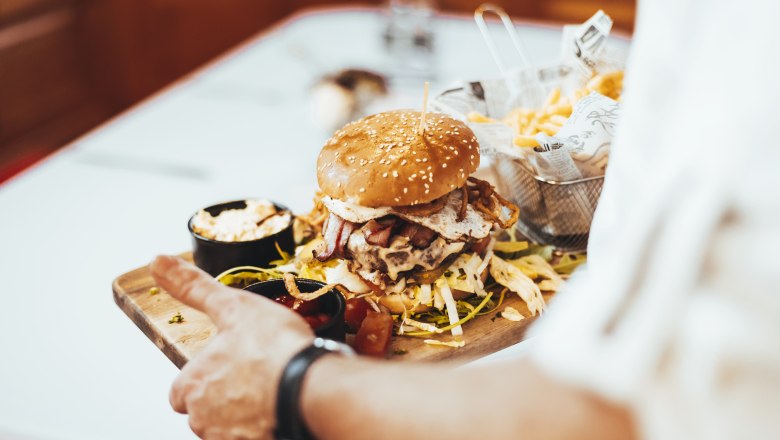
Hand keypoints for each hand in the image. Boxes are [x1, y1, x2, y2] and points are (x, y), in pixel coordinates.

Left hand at [150, 255, 313, 438]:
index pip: (181, 390)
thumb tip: (158, 261)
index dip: (205, 376)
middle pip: (205, 411)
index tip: (229, 365)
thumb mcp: (232, 306)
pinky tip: (281, 408)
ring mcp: (227, 437)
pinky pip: (252, 436)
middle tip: (257, 377)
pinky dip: (263, 426)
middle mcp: (202, 417)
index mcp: (191, 383)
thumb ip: (193, 287)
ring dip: (245, 413)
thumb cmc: (274, 348)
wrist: (310, 386)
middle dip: (226, 398)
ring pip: (227, 427)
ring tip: (273, 391)